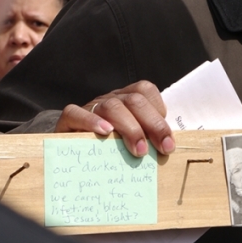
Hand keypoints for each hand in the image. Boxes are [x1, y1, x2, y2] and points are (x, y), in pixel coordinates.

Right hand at [55, 80, 174, 157]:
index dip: (159, 113)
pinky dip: (92, 121)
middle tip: (162, 150)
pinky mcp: (70, 118)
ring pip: (112, 106)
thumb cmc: (112, 147)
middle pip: (135, 100)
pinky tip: (105, 133)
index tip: (168, 142)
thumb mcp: (134, 141)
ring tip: (139, 150)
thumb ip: (151, 139)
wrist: (73, 149)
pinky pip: (77, 113)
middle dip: (153, 125)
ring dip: (130, 128)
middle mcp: (112, 99)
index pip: (146, 92)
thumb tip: (171, 150)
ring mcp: (91, 106)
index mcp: (129, 99)